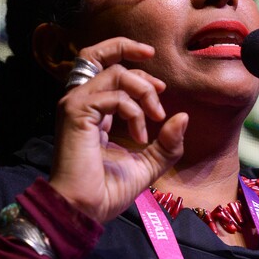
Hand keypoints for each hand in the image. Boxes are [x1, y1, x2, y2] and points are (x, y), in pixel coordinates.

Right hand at [48, 38, 187, 222]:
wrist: (86, 210)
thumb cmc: (108, 190)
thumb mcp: (148, 163)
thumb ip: (167, 143)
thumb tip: (183, 116)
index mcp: (92, 111)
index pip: (107, 69)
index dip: (138, 72)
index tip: (161, 91)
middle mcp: (80, 102)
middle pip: (96, 53)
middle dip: (130, 49)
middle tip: (158, 72)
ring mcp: (75, 105)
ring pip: (114, 71)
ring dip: (143, 90)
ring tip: (154, 117)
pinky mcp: (76, 112)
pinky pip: (114, 95)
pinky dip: (134, 111)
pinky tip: (140, 137)